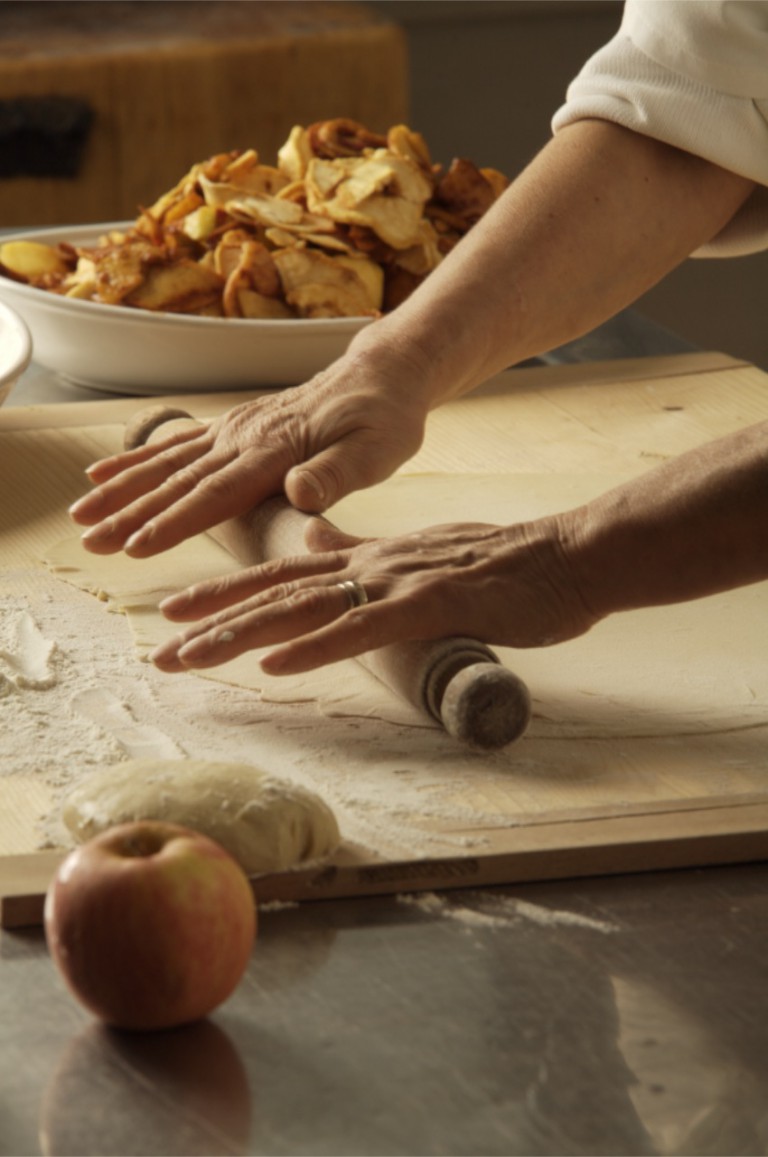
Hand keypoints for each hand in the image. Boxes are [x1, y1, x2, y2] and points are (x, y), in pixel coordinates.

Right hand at [68, 342, 429, 557]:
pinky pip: (176, 445)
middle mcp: (244, 437)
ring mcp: (233, 430)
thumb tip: (300, 492)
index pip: (216, 494)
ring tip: (81, 513)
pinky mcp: (232, 428)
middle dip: (130, 512)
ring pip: (166, 463)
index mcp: (275, 451)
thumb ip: (336, 474)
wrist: (381, 375)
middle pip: (178, 481)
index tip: (137, 546)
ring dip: (122, 489)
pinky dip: (137, 459)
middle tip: (90, 541)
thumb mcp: (377, 451)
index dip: (175, 522)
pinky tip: (103, 471)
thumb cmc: (383, 420)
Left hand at [149, 515, 596, 675]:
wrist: (569, 557)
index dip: (227, 592)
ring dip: (243, 633)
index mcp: (371, 558)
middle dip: (213, 620)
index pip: (283, 575)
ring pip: (304, 609)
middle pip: (276, 592)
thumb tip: (316, 550)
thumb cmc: (506, 564)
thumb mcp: (424, 556)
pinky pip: (362, 630)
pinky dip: (315, 647)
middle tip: (160, 647)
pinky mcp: (431, 605)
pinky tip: (276, 665)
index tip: (179, 613)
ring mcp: (399, 583)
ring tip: (192, 654)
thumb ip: (366, 556)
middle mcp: (373, 564)